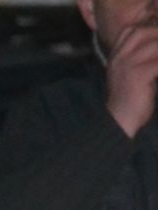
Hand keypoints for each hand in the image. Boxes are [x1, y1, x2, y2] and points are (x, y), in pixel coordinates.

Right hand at [104, 22, 157, 136]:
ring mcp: (128, 66)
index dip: (147, 29)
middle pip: (142, 32)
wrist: (120, 121)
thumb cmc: (128, 98)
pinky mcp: (140, 75)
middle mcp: (119, 58)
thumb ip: (138, 59)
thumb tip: (155, 47)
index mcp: (115, 57)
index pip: (129, 31)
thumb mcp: (128, 74)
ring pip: (155, 45)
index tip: (156, 38)